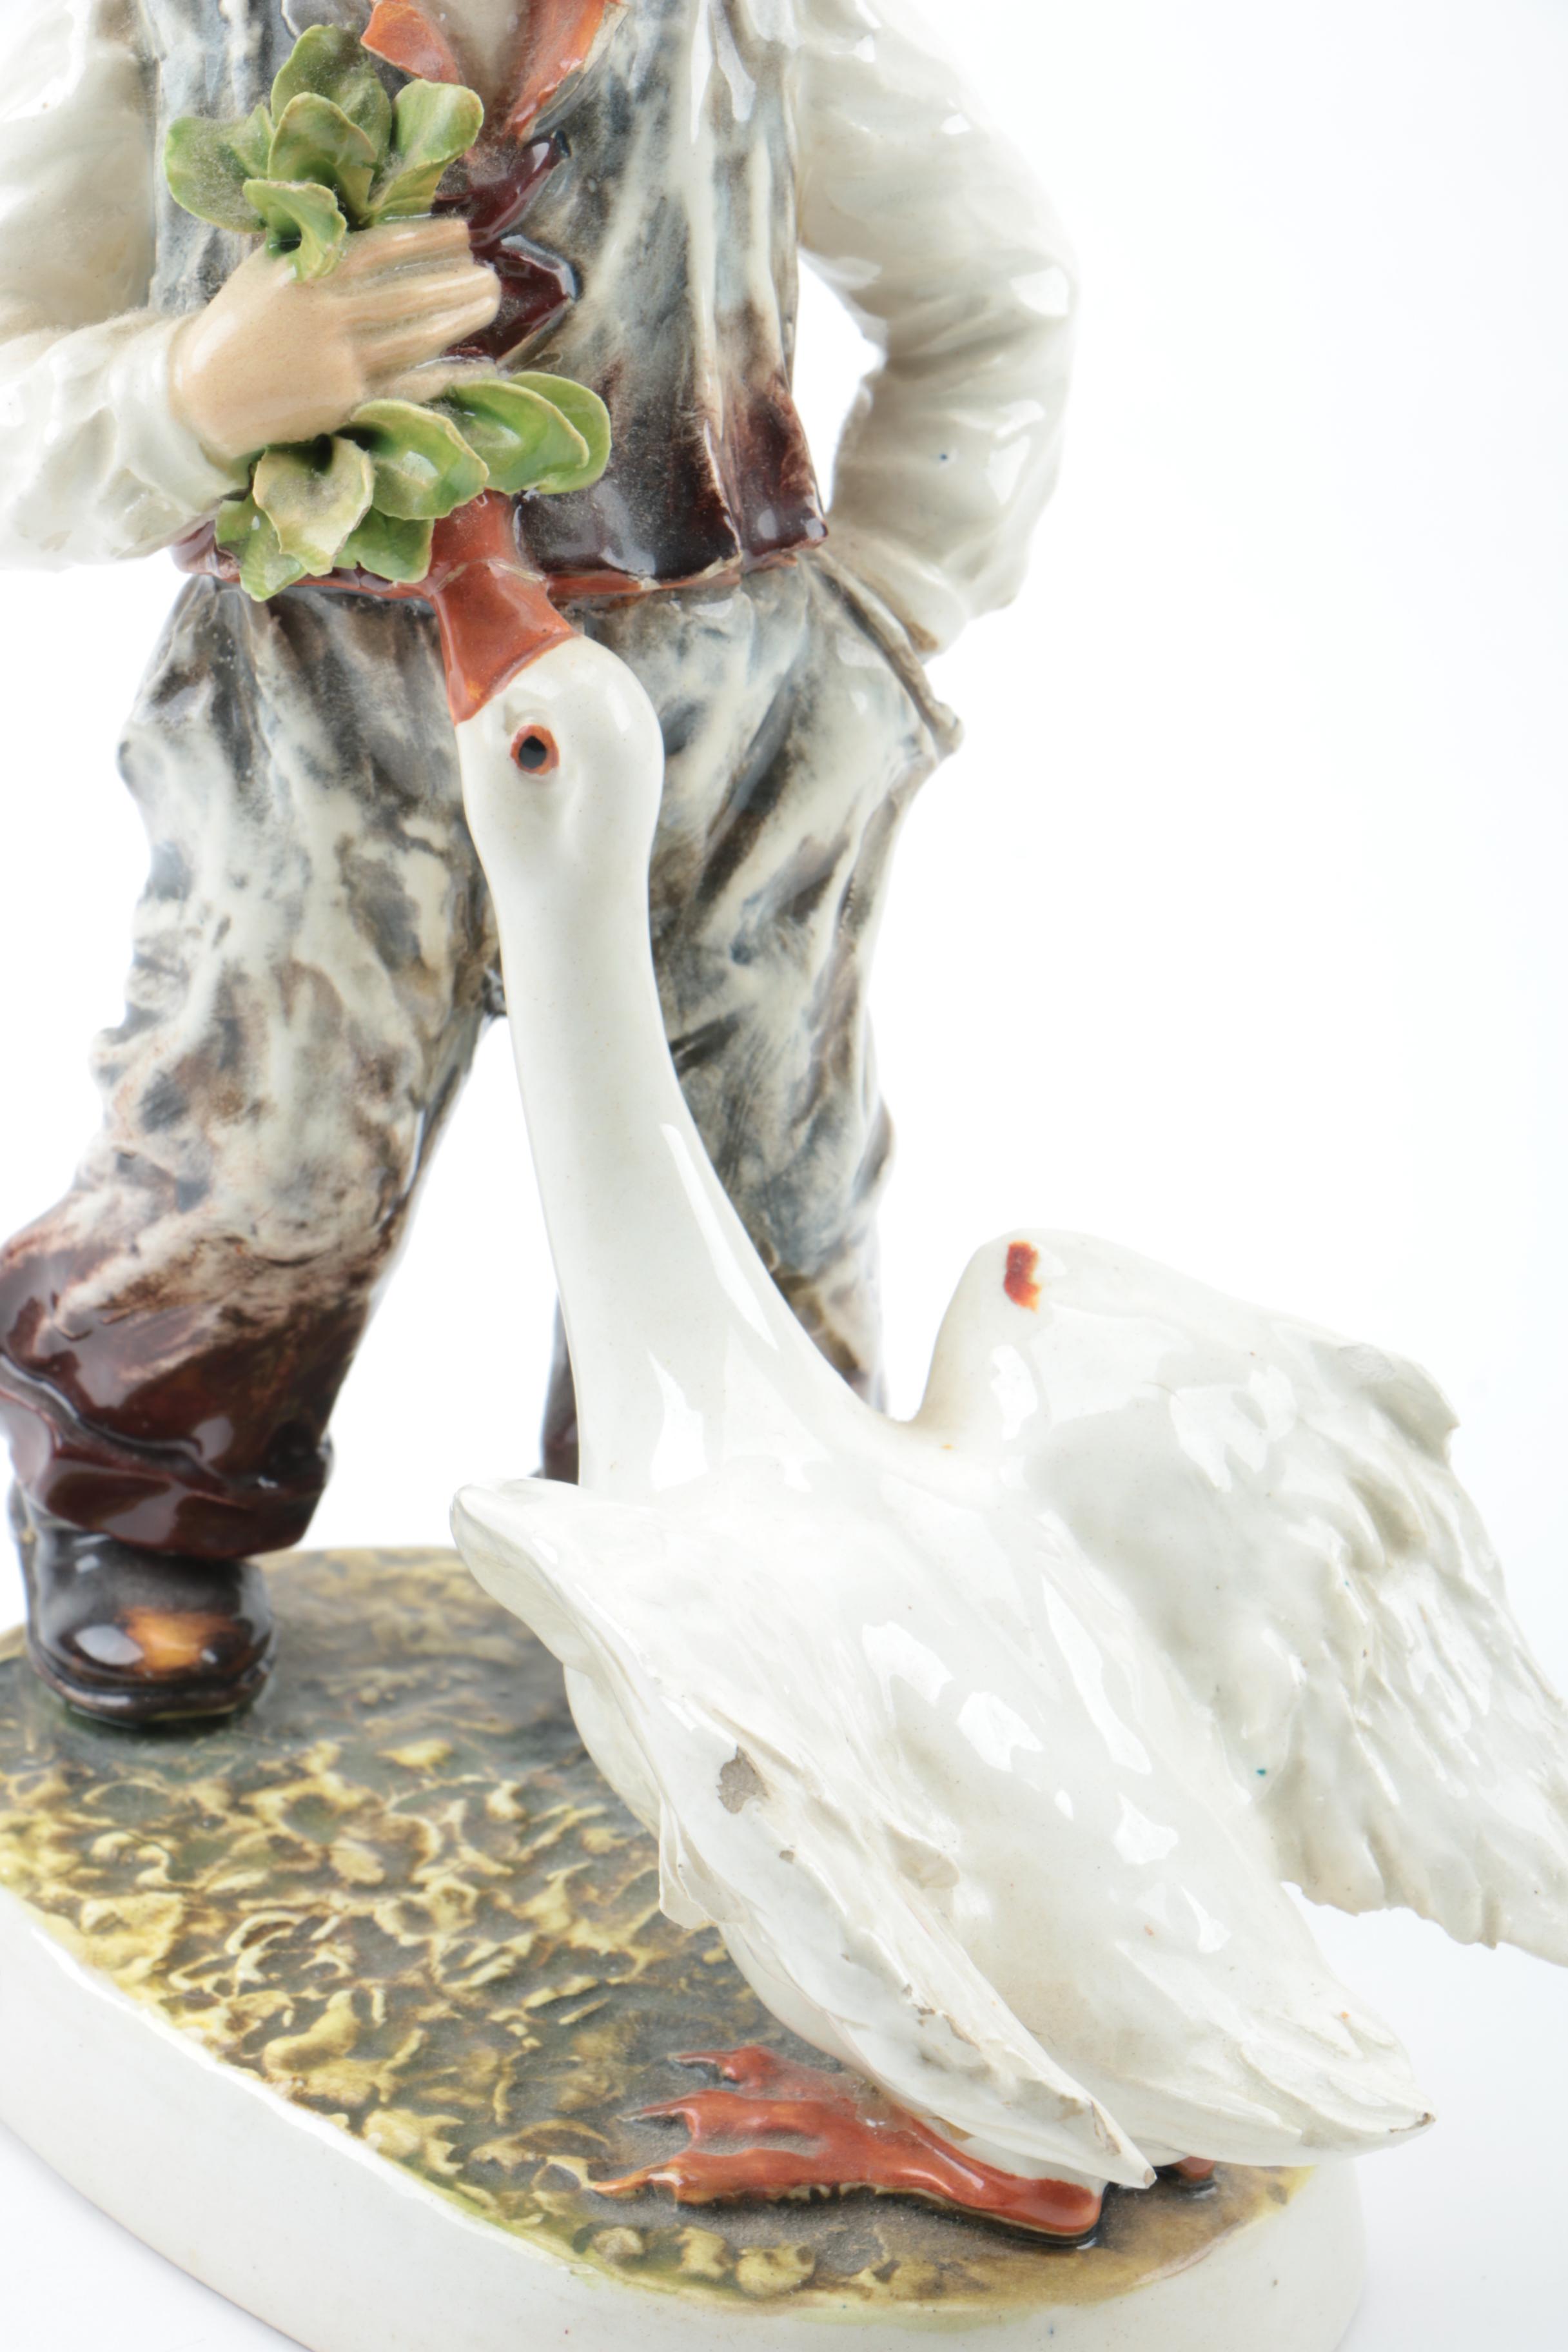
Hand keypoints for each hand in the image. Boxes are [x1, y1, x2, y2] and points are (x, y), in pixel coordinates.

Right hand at [170, 218, 500, 467]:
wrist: (207, 392)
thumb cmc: (244, 321)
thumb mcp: (271, 266)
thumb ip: (318, 246)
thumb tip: (378, 227)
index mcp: (307, 271)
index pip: (383, 248)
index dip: (428, 239)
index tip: (461, 233)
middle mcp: (326, 313)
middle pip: (409, 294)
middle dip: (456, 281)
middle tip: (490, 274)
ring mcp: (339, 361)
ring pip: (416, 337)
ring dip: (458, 319)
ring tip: (487, 302)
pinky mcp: (347, 401)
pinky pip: (408, 385)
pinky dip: (443, 375)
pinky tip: (472, 365)